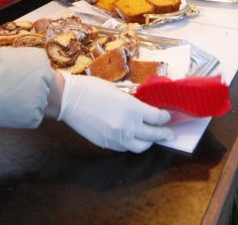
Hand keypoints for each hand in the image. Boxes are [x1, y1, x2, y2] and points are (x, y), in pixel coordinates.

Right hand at [56, 72, 172, 152]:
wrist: (68, 100)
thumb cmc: (92, 89)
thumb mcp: (118, 90)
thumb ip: (133, 102)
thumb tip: (145, 109)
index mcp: (132, 109)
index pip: (157, 118)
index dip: (165, 117)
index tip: (168, 116)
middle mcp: (127, 126)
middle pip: (153, 135)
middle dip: (163, 133)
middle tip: (169, 133)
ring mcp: (117, 138)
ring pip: (140, 146)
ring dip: (149, 142)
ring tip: (152, 138)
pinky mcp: (107, 144)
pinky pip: (125, 148)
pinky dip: (132, 143)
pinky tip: (133, 138)